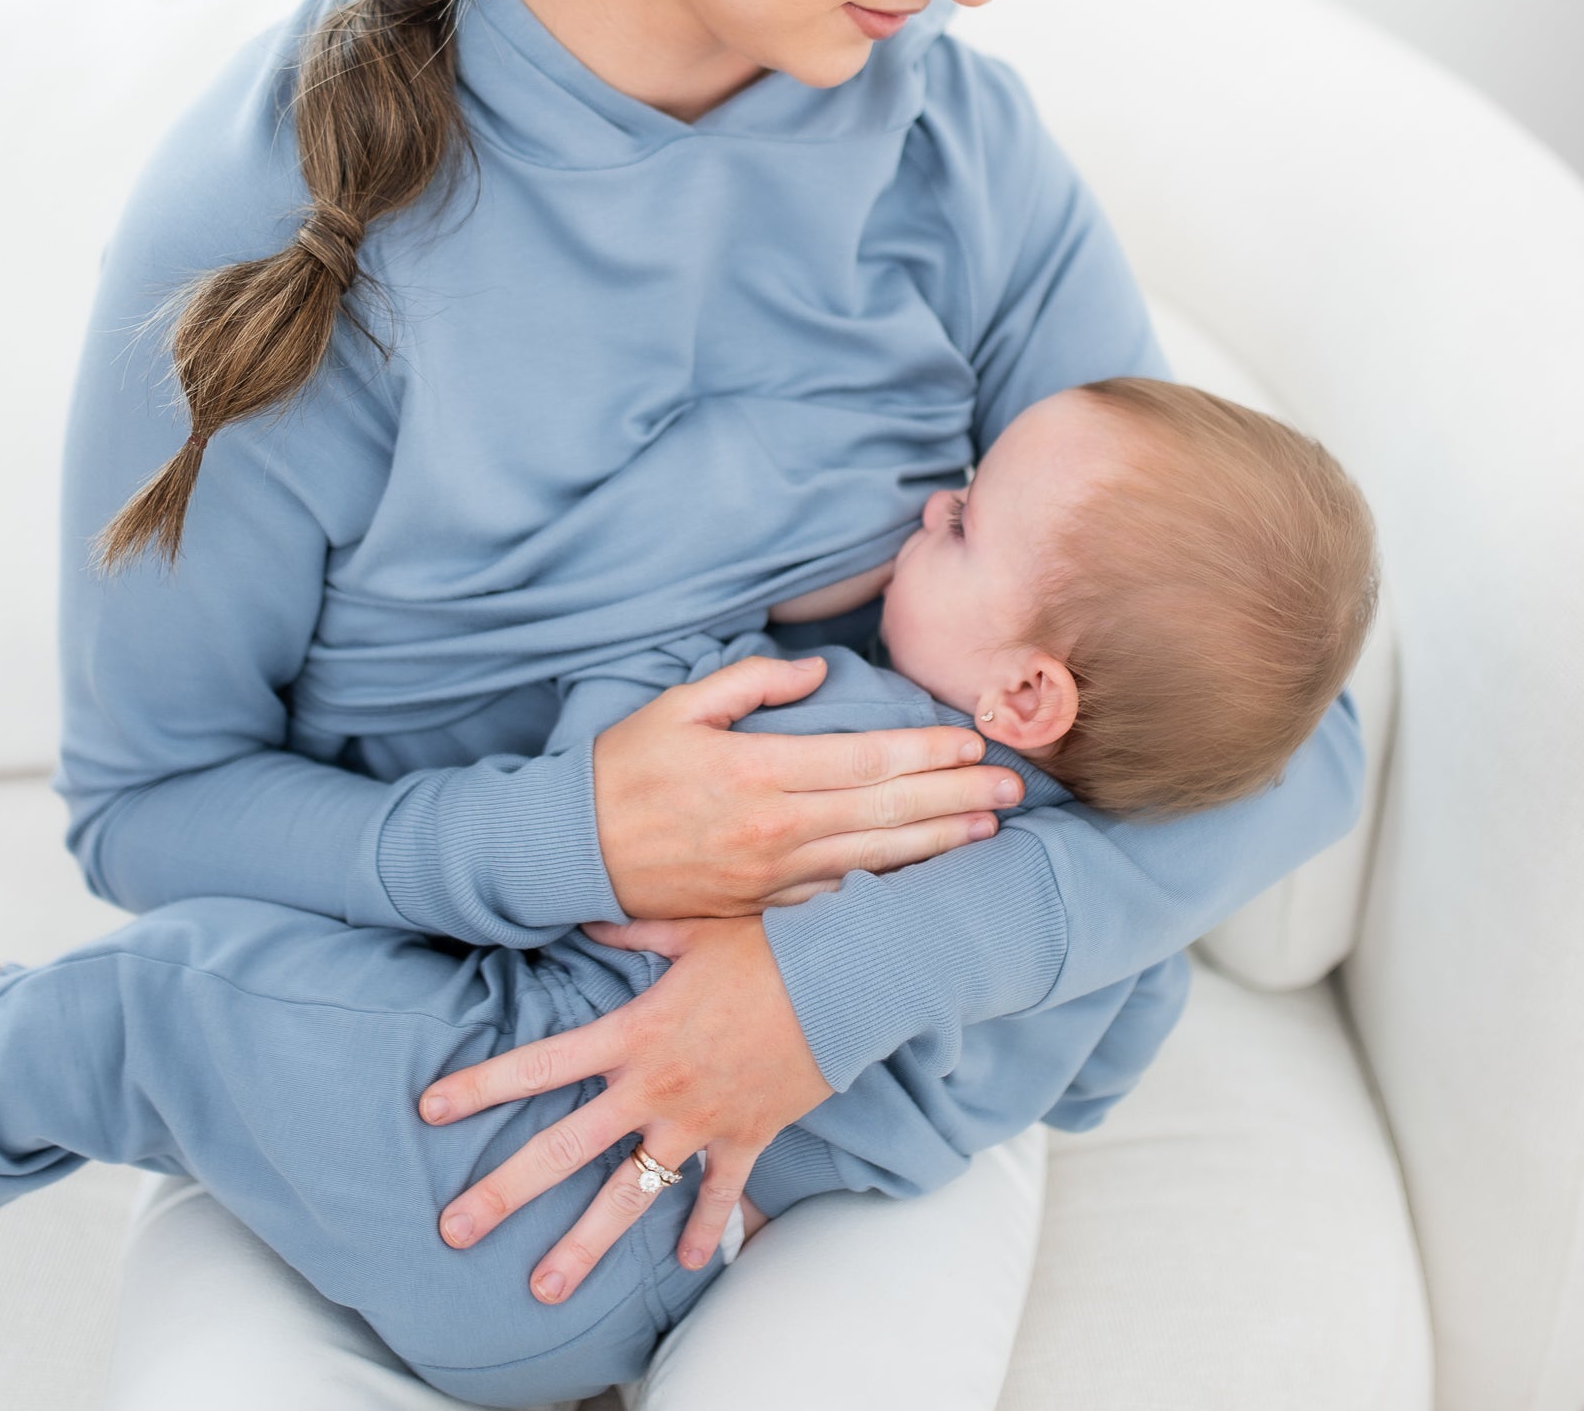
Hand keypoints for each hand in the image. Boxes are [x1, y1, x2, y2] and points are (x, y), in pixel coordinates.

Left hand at [420, 913, 830, 1303]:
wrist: (843, 981)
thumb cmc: (765, 945)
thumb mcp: (690, 929)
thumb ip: (630, 933)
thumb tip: (584, 915)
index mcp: (631, 1034)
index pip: (539, 1063)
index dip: (481, 1084)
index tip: (429, 1108)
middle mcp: (653, 1087)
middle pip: (563, 1149)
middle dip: (503, 1190)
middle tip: (453, 1229)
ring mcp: (697, 1122)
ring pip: (628, 1196)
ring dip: (584, 1245)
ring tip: (543, 1288)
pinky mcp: (744, 1140)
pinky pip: (717, 1195)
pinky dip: (707, 1231)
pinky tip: (691, 1265)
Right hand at [593, 653, 1020, 918]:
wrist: (569, 853)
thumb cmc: (622, 770)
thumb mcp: (680, 706)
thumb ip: (754, 682)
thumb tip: (819, 674)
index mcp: (758, 772)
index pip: (865, 762)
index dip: (926, 752)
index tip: (971, 742)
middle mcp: (774, 830)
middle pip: (886, 812)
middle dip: (956, 797)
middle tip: (1013, 786)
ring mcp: (770, 877)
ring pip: (873, 859)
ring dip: (938, 843)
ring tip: (989, 828)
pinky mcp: (760, 909)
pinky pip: (838, 897)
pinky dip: (887, 883)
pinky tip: (925, 873)